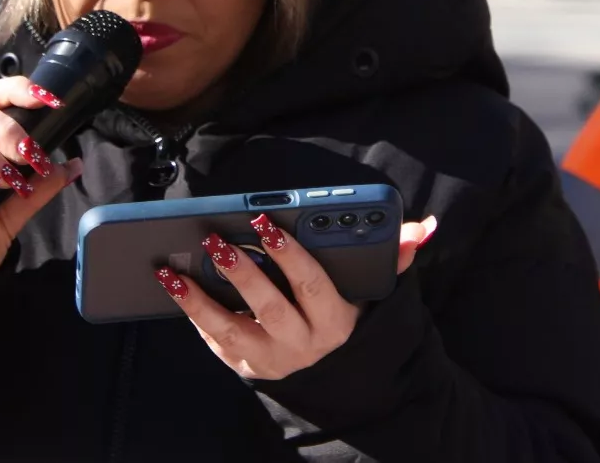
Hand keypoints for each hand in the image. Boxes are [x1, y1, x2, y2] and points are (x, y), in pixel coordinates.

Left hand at [156, 213, 437, 380]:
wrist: (339, 378)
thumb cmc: (349, 315)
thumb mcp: (374, 292)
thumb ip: (395, 255)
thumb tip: (423, 228)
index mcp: (335, 319)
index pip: (312, 284)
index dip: (289, 254)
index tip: (265, 222)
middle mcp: (302, 344)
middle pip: (269, 307)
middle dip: (242, 272)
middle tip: (216, 239)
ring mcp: (271, 359)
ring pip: (231, 329)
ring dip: (200, 299)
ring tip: (175, 270)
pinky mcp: (247, 366)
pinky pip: (216, 342)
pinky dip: (194, 314)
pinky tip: (177, 288)